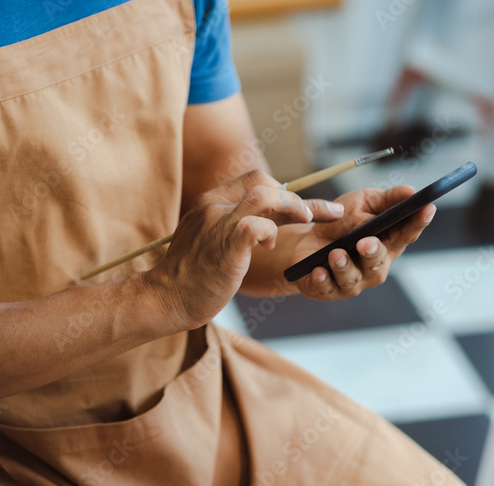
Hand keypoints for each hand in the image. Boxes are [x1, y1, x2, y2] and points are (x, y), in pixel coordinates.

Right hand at [142, 170, 342, 331]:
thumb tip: (267, 224)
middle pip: (264, 182)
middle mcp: (213, 205)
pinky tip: (270, 246)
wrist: (165, 298)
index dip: (286, 190)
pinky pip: (255, 225)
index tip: (307, 207)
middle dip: (301, 197)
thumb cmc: (193, 276)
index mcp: (211, 201)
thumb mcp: (211, 240)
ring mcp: (217, 223)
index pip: (255, 179)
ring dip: (294, 206)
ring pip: (264, 195)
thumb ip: (233, 225)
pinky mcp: (224, 245)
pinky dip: (271, 231)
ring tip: (307, 221)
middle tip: (328, 213)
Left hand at [290, 185, 435, 300]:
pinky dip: (322, 280)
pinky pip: (327, 288)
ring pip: (352, 279)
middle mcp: (375, 266)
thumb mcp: (363, 203)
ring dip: (344, 266)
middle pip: (379, 262)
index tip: (426, 208)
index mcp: (388, 243)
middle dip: (373, 253)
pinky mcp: (329, 290)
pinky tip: (318, 271)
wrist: (307, 240)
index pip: (407, 233)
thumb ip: (386, 199)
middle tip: (366, 242)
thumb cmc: (342, 223)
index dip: (418, 222)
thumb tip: (411, 190)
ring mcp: (353, 281)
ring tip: (335, 254)